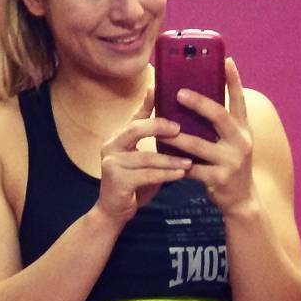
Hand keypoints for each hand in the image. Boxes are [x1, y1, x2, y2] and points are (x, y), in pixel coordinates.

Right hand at [96, 88, 191, 224]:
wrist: (113, 212)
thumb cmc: (133, 184)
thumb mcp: (144, 160)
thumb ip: (154, 144)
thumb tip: (179, 127)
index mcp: (118, 138)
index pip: (135, 116)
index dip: (148, 103)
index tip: (160, 88)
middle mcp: (111, 146)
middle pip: (136, 130)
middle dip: (159, 127)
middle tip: (179, 128)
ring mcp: (112, 163)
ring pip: (146, 157)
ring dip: (170, 159)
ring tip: (189, 160)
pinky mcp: (117, 181)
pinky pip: (147, 175)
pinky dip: (166, 175)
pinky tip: (181, 174)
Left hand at [168, 58, 255, 216]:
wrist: (242, 200)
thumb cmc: (231, 165)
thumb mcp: (234, 142)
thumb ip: (222, 124)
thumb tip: (199, 99)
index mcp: (244, 129)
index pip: (239, 100)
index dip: (234, 79)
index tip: (226, 59)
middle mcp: (241, 142)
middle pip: (219, 116)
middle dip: (198, 103)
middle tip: (179, 93)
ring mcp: (231, 161)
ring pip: (199, 144)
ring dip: (178, 135)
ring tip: (161, 126)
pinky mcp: (219, 179)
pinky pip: (192, 168)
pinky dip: (176, 161)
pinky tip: (163, 156)